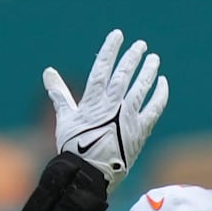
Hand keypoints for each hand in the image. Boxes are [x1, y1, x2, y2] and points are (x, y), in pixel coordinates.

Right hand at [43, 29, 169, 192]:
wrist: (89, 175)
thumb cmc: (74, 148)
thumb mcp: (65, 119)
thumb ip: (60, 94)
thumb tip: (48, 72)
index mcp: (93, 101)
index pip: (102, 68)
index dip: (110, 49)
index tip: (118, 35)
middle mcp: (112, 105)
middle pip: (124, 74)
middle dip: (133, 57)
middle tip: (141, 45)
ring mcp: (128, 117)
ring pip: (142, 88)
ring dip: (148, 71)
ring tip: (154, 59)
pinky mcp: (141, 130)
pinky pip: (155, 108)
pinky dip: (160, 94)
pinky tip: (163, 83)